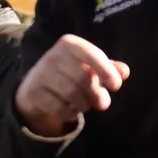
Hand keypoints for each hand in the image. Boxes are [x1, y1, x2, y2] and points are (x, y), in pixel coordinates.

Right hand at [14, 35, 129, 136]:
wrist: (35, 88)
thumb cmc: (70, 74)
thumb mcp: (89, 67)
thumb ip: (109, 68)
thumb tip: (124, 72)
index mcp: (69, 44)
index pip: (90, 53)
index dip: (105, 69)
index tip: (116, 86)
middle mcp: (52, 56)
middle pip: (83, 78)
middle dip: (97, 94)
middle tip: (103, 103)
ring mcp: (40, 74)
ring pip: (71, 93)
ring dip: (84, 104)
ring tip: (84, 104)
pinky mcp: (33, 93)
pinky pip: (58, 107)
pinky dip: (69, 113)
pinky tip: (70, 110)